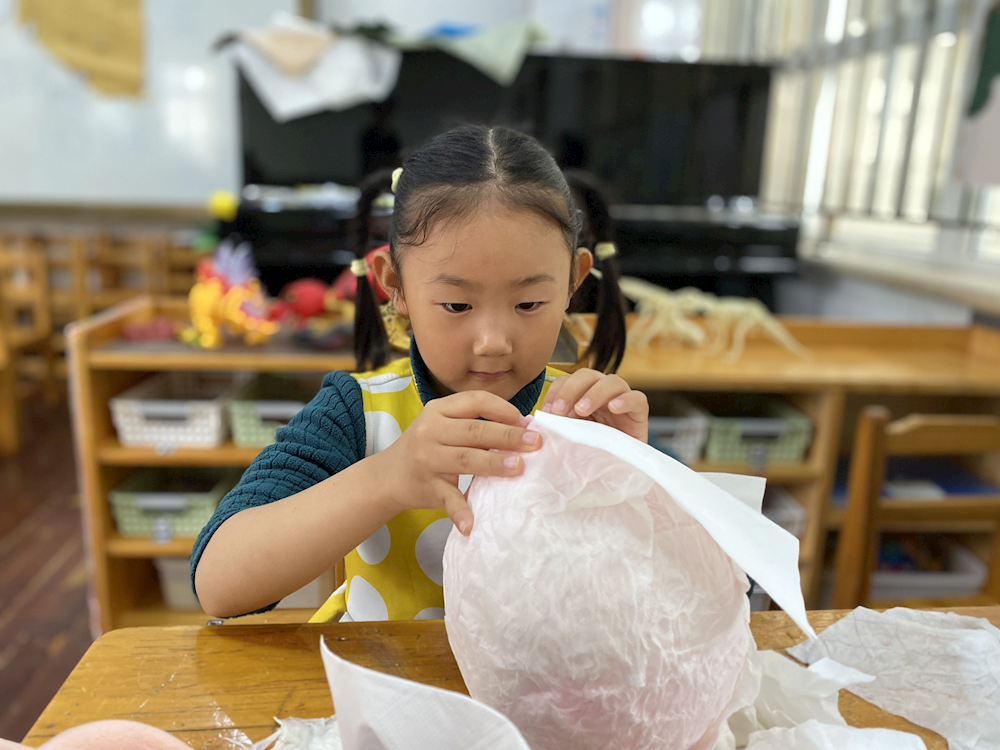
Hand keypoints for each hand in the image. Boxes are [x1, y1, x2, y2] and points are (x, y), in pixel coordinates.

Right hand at [377, 390, 542, 534]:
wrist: (387, 477)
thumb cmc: (426, 448)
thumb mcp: (442, 426)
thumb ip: (473, 424)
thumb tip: (522, 427)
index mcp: (438, 410)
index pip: (475, 401)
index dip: (503, 409)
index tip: (526, 421)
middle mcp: (430, 431)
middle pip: (475, 430)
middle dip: (509, 436)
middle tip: (536, 443)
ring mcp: (427, 459)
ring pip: (466, 459)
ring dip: (494, 464)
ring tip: (520, 467)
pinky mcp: (426, 487)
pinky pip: (447, 499)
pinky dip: (460, 512)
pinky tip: (472, 523)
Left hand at [541, 369, 648, 442]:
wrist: (619, 470)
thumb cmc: (592, 452)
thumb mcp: (571, 437)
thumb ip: (557, 426)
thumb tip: (533, 423)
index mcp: (583, 394)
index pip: (567, 380)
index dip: (555, 391)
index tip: (546, 412)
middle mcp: (602, 392)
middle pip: (587, 375)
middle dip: (570, 390)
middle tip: (559, 411)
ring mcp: (622, 399)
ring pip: (612, 381)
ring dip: (594, 393)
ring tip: (582, 410)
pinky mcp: (640, 412)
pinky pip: (637, 398)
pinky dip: (625, 400)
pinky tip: (614, 408)